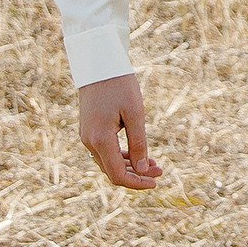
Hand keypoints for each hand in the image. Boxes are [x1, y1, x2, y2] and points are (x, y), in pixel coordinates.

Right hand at [76, 74, 162, 189]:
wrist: (98, 64)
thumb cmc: (119, 85)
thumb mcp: (135, 113)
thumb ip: (138, 144)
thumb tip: (143, 170)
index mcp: (100, 140)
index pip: (117, 175)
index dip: (137, 183)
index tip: (155, 182)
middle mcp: (89, 142)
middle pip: (112, 171)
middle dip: (137, 175)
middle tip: (160, 171)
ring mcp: (87, 136)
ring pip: (108, 162)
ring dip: (130, 166)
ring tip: (154, 164)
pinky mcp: (90, 130)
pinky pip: (105, 152)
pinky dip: (121, 156)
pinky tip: (137, 154)